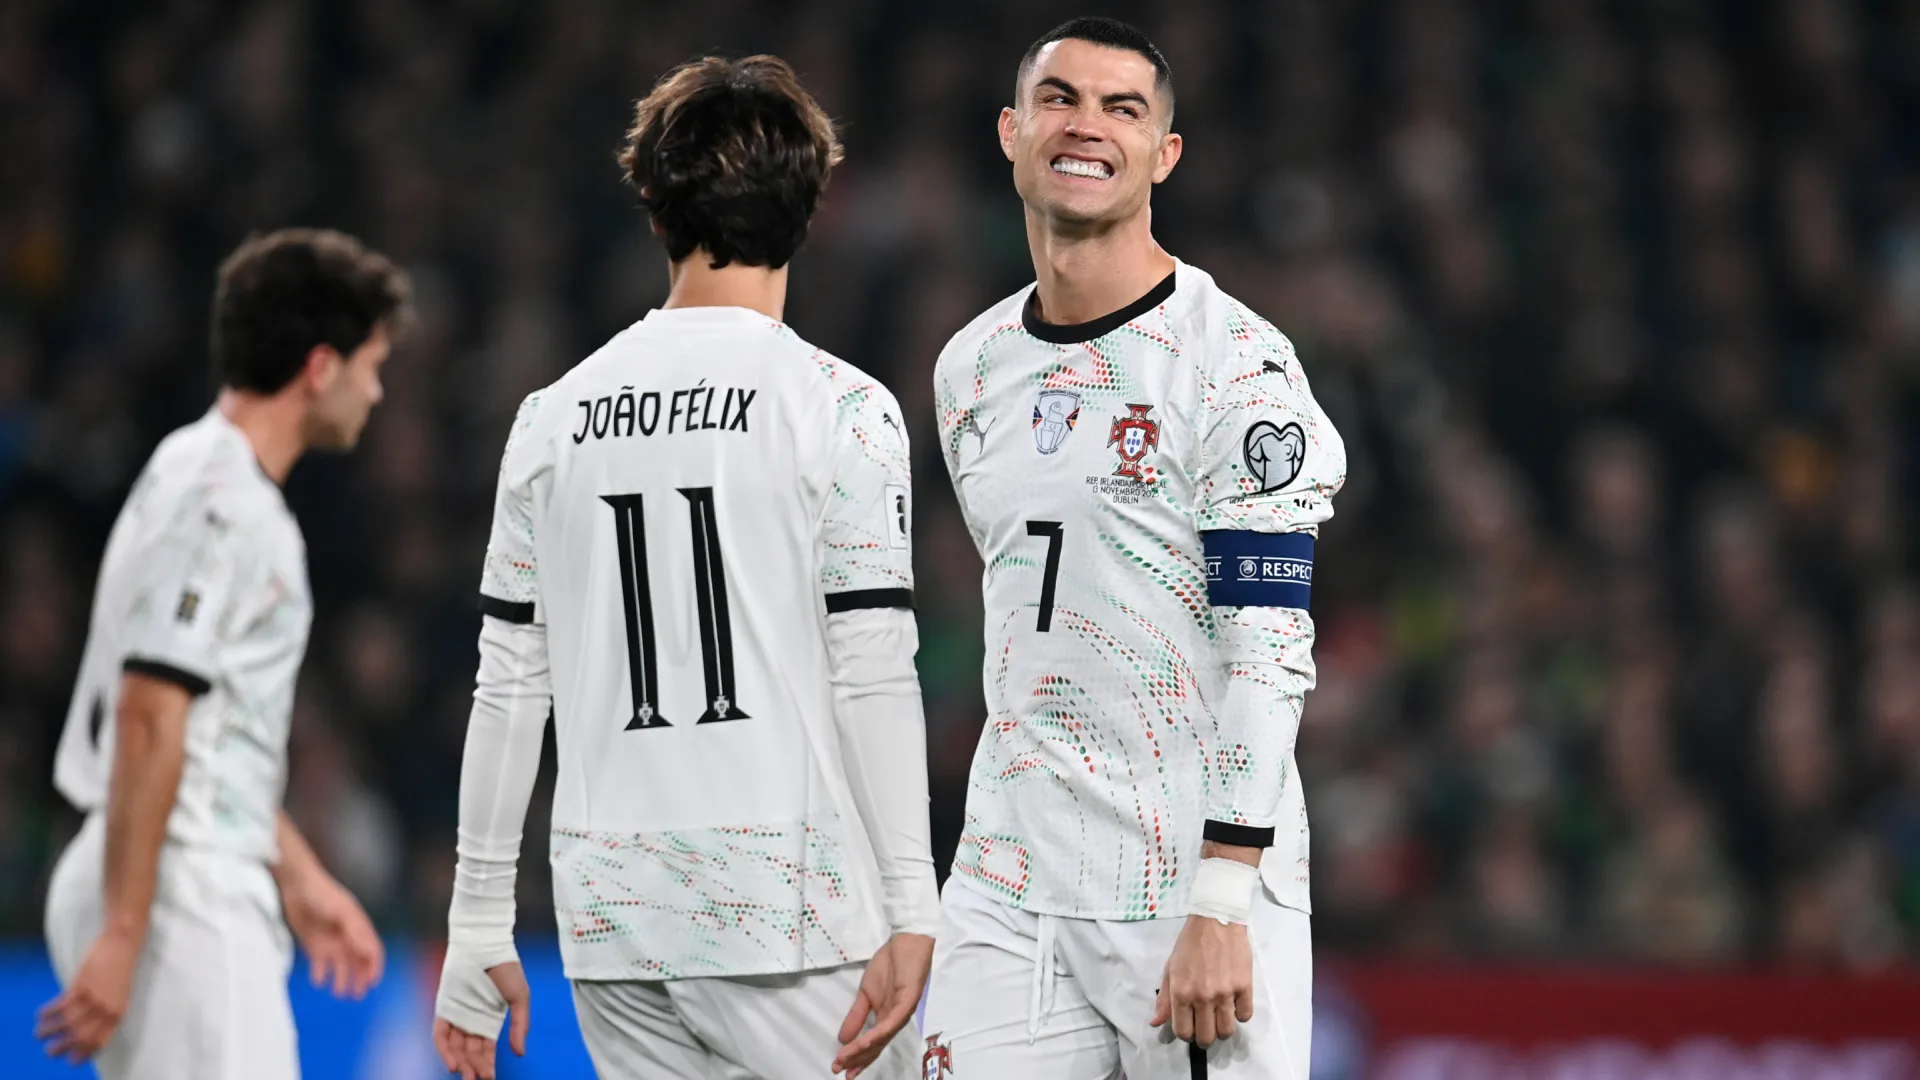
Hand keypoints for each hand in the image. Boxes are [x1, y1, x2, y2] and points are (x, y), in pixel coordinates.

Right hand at [35, 926, 140, 1061]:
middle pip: (80, 1036)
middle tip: (50, 1052)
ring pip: (67, 1022)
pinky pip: (61, 1005)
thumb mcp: (119, 995)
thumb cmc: (122, 968)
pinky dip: (49, 1012)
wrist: (122, 944)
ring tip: (39, 1034)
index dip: (84, 1052)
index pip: (100, 1040)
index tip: (72, 1059)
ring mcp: (93, 999)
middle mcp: (106, 1010)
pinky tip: (41, 1015)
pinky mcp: (82, 987)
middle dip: (64, 1046)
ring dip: (50, 1030)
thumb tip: (86, 1026)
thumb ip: (105, 1011)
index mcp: (118, 1014)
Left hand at [282, 869, 384, 998]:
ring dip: (341, 980)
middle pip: (357, 962)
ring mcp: (330, 940)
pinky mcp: (313, 943)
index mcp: (358, 927)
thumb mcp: (342, 912)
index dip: (374, 968)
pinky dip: (320, 974)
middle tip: (356, 995)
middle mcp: (346, 936)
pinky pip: (319, 964)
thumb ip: (356, 932)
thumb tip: (370, 953)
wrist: (296, 885)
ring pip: (340, 966)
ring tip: (338, 993)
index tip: (371, 983)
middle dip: (359, 979)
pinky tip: (318, 982)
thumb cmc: (323, 894)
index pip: (372, 951)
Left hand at [434, 961, 530, 1079]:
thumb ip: (520, 1026)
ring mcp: (457, 1014)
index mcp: (491, 1018)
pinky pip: (441, 1034)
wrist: (486, 946)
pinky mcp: (444, 1007)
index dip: (488, 1063)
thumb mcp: (520, 998)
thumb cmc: (507, 969)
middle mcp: (472, 1019)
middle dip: (474, 1067)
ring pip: (456, 1046)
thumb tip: (519, 1053)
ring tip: (466, 1076)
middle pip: (470, 1050)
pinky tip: (453, 1063)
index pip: (486, 1047)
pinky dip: (445, 1050)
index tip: (491, 1077)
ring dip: (461, 1062)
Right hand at [833, 932, 933, 1077]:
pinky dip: (878, 1034)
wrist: (906, 940)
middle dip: (857, 1059)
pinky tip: (864, 1042)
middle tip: (838, 1070)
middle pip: (877, 1046)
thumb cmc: (890, 963)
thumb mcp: (866, 992)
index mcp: (886, 1017)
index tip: (839, 1068)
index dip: (856, 1057)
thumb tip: (842, 1038)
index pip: (872, 1043)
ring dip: (863, 1050)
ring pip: (883, 1038)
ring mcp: (902, 1012)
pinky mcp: (908, 1002)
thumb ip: (857, 1015)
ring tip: (845, 1058)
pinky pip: (892, 1023)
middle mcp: (895, 1019)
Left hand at [1150, 915, 1252, 1047]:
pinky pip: (1245, 1015)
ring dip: (1223, 1030)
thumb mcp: (1170, 969)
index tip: (1190, 1028)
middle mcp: (1203, 997)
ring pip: (1227, 1031)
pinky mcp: (1244, 986)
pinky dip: (1240, 1015)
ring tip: (1220, 1020)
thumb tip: (1155, 1023)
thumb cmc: (1190, 944)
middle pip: (1206, 1037)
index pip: (1183, 1032)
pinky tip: (1234, 1006)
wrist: (1215, 920)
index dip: (1186, 1035)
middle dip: (1204, 1038)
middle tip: (1206, 1029)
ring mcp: (1225, 993)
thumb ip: (1164, 999)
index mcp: (1181, 993)